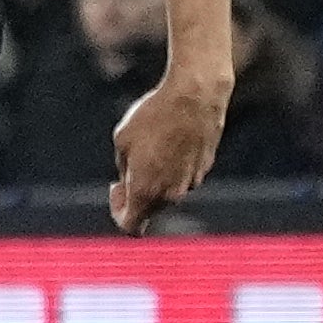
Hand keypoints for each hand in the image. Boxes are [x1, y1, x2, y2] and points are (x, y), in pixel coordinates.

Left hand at [110, 64, 230, 232]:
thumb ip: (125, 170)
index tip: (117, 188)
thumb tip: (130, 182)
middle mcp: (172, 194)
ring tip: (150, 148)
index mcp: (146, 192)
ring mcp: (192, 182)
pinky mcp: (205, 167)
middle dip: (136, 196)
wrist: (195, 95)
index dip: (118, 213)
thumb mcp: (123, 141)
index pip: (131, 227)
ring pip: (168, 194)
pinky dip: (173, 168)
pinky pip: (183, 177)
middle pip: (150, 211)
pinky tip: (169, 141)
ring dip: (155, 181)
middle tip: (129, 168)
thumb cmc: (153, 116)